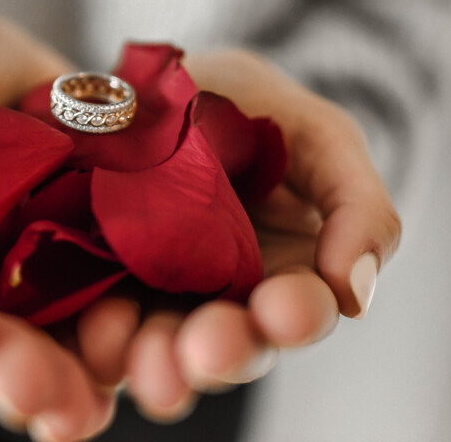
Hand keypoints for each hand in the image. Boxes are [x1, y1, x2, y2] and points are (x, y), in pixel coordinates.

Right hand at [0, 12, 114, 440]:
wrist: (4, 62)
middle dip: (3, 366)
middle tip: (36, 391)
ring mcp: (21, 276)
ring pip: (35, 341)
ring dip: (60, 378)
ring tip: (82, 406)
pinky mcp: (80, 261)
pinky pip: (94, 310)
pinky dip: (113, 343)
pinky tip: (132, 364)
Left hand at [72, 49, 400, 420]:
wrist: (155, 82)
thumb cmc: (247, 105)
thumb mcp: (316, 134)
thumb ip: (356, 202)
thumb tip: (353, 294)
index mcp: (284, 270)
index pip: (298, 309)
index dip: (295, 315)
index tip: (284, 312)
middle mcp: (220, 296)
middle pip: (228, 342)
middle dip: (221, 350)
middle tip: (207, 351)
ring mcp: (153, 293)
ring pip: (160, 344)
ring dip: (157, 360)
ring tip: (147, 367)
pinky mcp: (94, 281)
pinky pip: (97, 320)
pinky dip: (99, 335)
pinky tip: (98, 335)